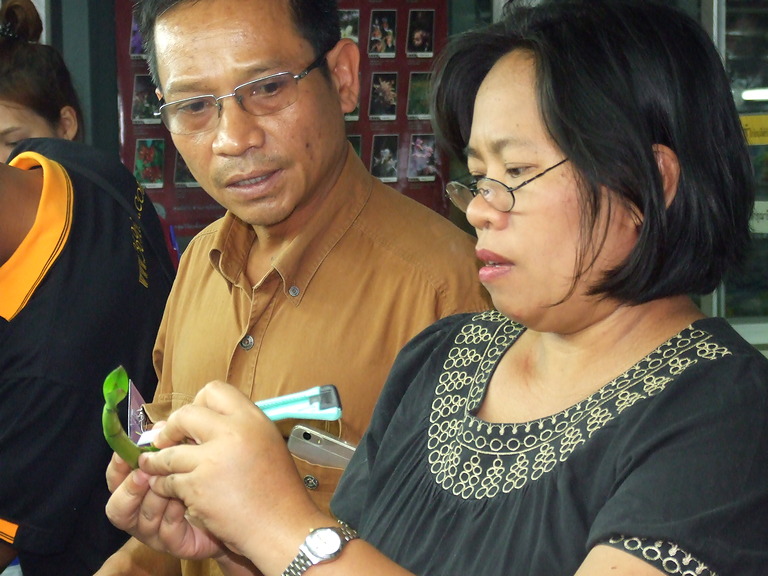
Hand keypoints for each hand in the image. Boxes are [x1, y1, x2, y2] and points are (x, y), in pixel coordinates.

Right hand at [105, 445, 226, 560]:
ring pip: (143, 520)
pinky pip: (167, 532)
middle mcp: (139, 513)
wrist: (233, 508)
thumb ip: (167, 444)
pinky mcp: (175, 545)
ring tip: (172, 486)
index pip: (115, 480)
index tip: (126, 454)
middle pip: (117, 507)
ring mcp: (155, 533)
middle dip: (131, 489)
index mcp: (137, 489)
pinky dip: (174, 515)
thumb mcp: (183, 456)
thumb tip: (159, 428)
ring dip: (156, 499)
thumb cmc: (203, 475)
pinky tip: (184, 503)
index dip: (116, 468)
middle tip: (145, 473)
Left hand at [139, 381, 329, 572]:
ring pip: (169, 452)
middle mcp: (234, 432)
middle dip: (171, 428)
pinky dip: (165, 486)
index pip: (214, 390)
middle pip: (186, 414)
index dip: (198, 403)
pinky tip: (170, 490)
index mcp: (253, 419)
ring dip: (158, 460)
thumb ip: (237, 429)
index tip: (193, 421)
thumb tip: (195, 421)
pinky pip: (168, 480)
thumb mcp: (266, 444)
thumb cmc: (277, 490)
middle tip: (166, 440)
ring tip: (153, 465)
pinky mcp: (198, 486)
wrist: (283, 526)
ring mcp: (213, 459)